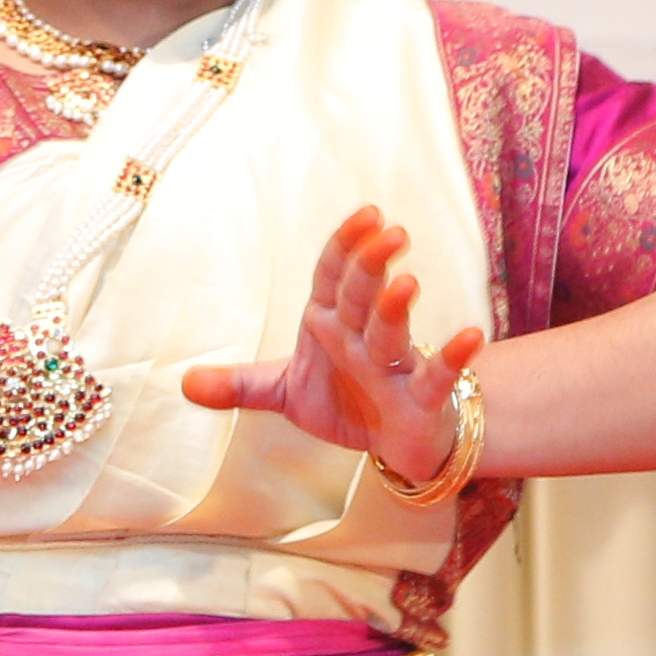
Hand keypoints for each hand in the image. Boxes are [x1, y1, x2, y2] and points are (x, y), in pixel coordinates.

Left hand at [182, 205, 484, 485]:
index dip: (344, 246)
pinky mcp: (420, 398)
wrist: (395, 441)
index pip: (333, 276)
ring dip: (398, 307)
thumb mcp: (285, 394)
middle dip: (370, 266)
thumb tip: (185, 383)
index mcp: (330, 324)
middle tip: (387, 231)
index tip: (365, 214)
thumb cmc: (346, 401)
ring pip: (393, 332)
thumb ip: (241, 386)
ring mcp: (393, 366)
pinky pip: (437, 375)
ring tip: (406, 281)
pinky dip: (452, 356)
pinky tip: (470, 336)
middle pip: (363, 296)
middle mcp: (362, 337)